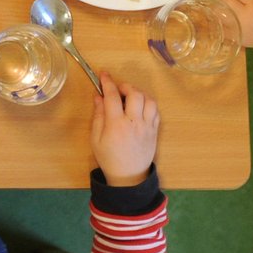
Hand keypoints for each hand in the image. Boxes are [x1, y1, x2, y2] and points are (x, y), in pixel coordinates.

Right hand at [89, 72, 158, 186]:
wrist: (129, 177)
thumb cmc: (109, 158)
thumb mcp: (96, 139)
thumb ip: (98, 116)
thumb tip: (98, 97)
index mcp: (116, 125)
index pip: (112, 96)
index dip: (107, 82)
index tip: (103, 74)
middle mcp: (134, 122)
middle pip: (135, 94)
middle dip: (126, 86)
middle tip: (118, 89)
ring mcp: (147, 126)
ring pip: (149, 100)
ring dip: (139, 93)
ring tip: (130, 97)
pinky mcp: (155, 131)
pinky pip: (156, 110)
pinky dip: (148, 103)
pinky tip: (140, 106)